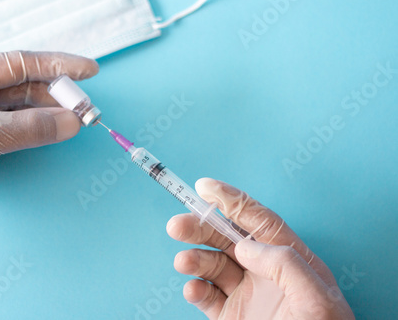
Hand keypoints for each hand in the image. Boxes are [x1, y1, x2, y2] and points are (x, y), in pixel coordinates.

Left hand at [0, 51, 98, 226]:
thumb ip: (31, 128)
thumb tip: (71, 123)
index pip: (21, 64)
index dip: (58, 66)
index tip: (88, 70)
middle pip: (26, 86)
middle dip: (58, 95)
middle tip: (86, 106)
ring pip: (24, 108)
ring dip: (51, 114)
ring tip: (78, 119)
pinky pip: (18, 128)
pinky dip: (39, 130)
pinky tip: (57, 131)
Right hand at [166, 178, 354, 318]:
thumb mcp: (316, 297)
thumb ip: (284, 264)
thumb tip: (246, 246)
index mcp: (290, 260)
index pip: (258, 220)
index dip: (231, 200)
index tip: (204, 187)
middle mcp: (264, 272)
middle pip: (228, 238)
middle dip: (201, 227)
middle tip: (177, 225)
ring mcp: (246, 293)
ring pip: (212, 265)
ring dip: (194, 258)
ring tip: (183, 261)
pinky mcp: (230, 316)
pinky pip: (206, 296)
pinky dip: (195, 290)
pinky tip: (193, 289)